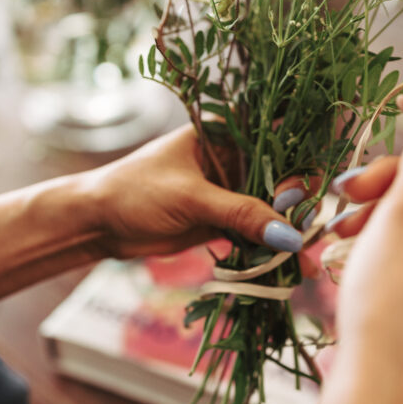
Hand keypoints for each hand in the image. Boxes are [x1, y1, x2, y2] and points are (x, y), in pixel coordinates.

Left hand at [85, 124, 304, 258]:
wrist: (98, 223)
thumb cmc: (135, 191)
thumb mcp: (190, 198)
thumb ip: (241, 213)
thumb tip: (290, 237)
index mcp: (227, 133)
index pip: (279, 137)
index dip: (299, 161)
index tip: (295, 193)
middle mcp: (235, 158)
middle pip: (284, 176)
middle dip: (300, 205)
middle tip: (303, 233)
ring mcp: (231, 190)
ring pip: (274, 209)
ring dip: (289, 234)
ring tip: (304, 261)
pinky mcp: (224, 220)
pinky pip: (256, 234)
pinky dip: (269, 251)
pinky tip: (287, 270)